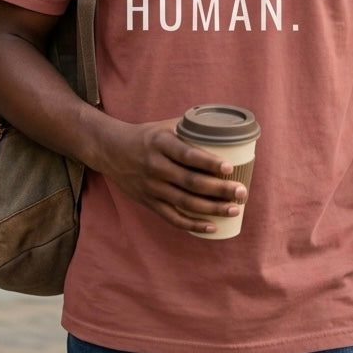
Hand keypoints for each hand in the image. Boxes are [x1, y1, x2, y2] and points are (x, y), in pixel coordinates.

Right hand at [101, 118, 246, 233]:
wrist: (111, 150)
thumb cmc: (146, 136)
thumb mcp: (164, 126)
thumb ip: (190, 129)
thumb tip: (223, 129)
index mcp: (161, 144)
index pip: (187, 154)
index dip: (209, 162)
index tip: (229, 167)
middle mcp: (155, 166)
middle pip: (191, 182)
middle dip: (219, 189)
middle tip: (241, 192)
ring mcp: (151, 187)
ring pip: (185, 202)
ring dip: (212, 208)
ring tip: (234, 209)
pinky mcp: (149, 202)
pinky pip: (173, 217)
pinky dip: (193, 224)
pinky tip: (212, 226)